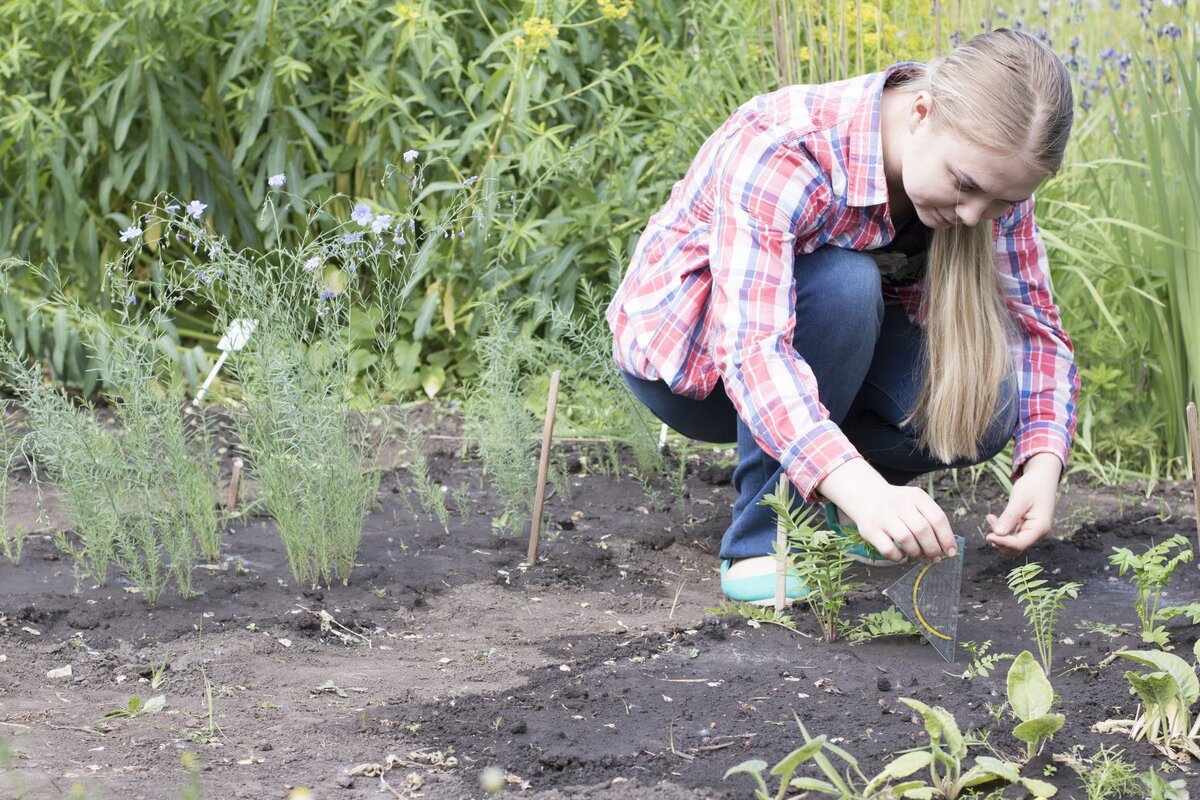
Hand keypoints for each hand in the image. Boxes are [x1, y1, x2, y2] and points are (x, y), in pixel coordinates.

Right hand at [817, 458, 956, 562]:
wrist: (867, 496)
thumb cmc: (899, 506)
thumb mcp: (916, 503)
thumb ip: (931, 521)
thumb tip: (947, 549)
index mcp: (916, 496)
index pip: (937, 518)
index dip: (947, 538)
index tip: (951, 552)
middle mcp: (899, 504)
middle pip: (922, 530)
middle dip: (932, 549)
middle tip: (934, 557)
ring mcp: (883, 517)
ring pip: (905, 539)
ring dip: (916, 553)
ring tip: (918, 556)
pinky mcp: (870, 530)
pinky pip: (888, 549)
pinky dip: (898, 557)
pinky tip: (901, 555)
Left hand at [985, 453, 1061, 555]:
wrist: (1042, 477)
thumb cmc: (1033, 486)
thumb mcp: (1019, 499)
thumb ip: (1009, 517)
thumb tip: (997, 534)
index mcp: (1040, 527)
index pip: (1019, 544)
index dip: (1002, 543)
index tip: (988, 536)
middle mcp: (1037, 532)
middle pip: (1015, 547)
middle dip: (999, 540)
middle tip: (990, 520)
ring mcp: (1032, 530)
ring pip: (1012, 542)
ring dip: (999, 535)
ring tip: (990, 518)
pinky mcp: (1026, 527)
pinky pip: (1012, 534)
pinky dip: (1001, 530)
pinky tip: (992, 518)